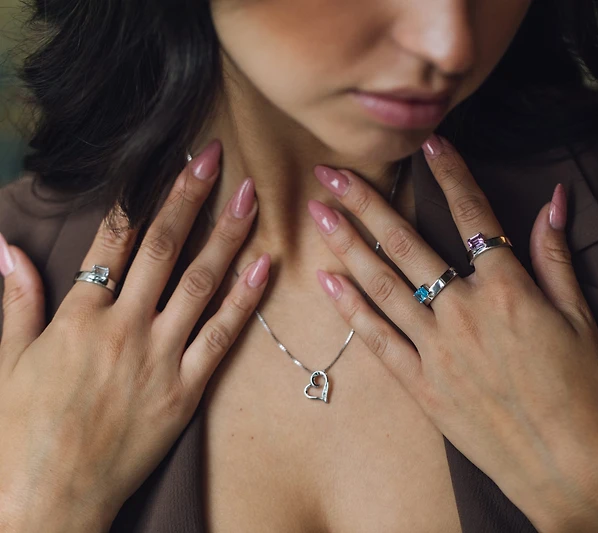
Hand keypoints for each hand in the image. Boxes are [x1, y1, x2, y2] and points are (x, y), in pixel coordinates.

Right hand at [0, 140, 269, 530]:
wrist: (48, 500)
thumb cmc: (19, 434)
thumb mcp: (7, 363)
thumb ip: (15, 300)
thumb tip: (4, 246)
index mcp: (77, 317)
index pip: (115, 241)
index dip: (145, 195)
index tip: (171, 161)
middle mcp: (122, 328)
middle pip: (163, 249)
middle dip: (191, 199)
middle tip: (219, 159)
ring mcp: (157, 359)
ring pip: (199, 285)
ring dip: (227, 238)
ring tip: (251, 200)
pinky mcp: (183, 392)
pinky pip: (220, 338)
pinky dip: (243, 301)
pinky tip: (263, 268)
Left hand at [308, 134, 597, 532]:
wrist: (566, 466)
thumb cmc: (582, 393)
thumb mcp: (580, 319)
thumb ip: (556, 257)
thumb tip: (554, 201)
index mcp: (508, 290)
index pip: (472, 216)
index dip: (450, 174)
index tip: (428, 144)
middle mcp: (465, 312)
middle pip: (408, 243)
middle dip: (367, 202)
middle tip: (332, 173)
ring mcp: (437, 349)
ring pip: (383, 285)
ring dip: (348, 245)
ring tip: (318, 214)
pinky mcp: (421, 385)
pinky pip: (377, 340)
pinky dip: (350, 308)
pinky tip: (326, 280)